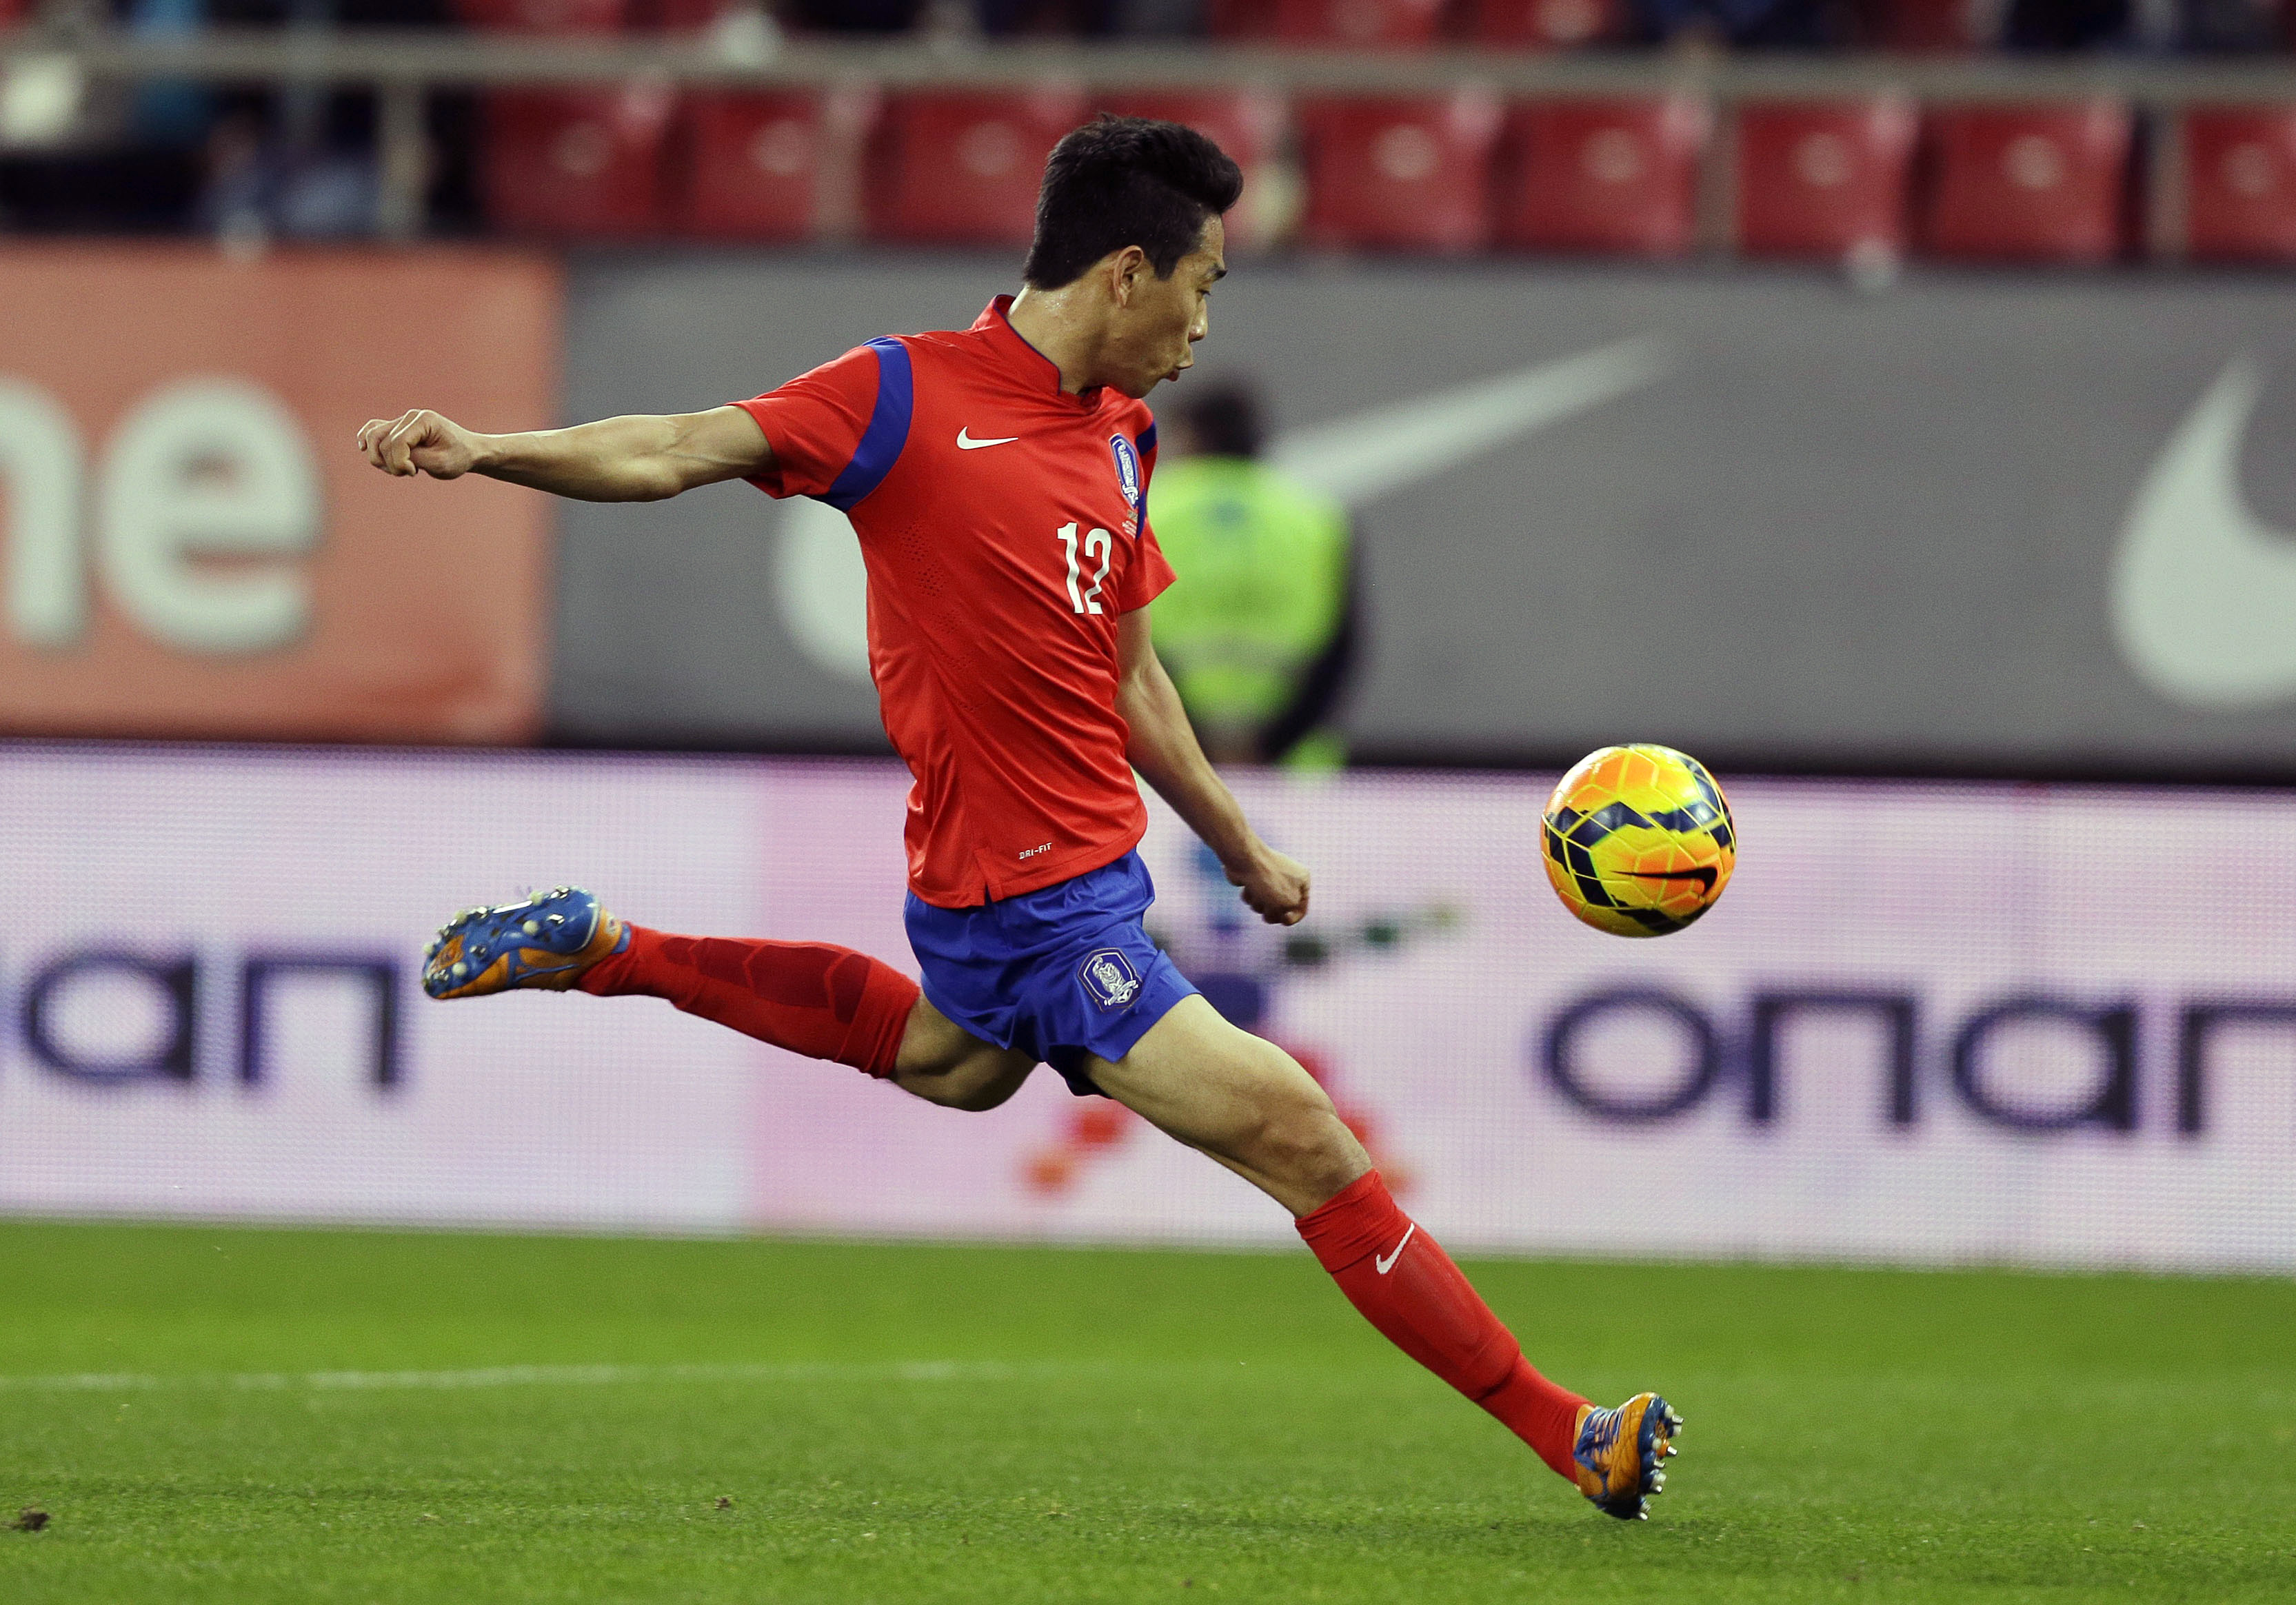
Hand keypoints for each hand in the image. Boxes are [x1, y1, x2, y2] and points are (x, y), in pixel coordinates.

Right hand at [358, 409, 483, 479]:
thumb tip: (389, 455)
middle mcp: (410, 416)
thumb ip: (414, 459)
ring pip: (374, 437)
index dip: (400, 462)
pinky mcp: (397, 428)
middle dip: (390, 463)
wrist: (468, 451)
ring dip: (381, 459)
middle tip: (410, 472)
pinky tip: (362, 448)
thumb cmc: (458, 457)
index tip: (415, 473)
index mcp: (424, 420)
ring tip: (402, 468)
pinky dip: (367, 439)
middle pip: (382, 441)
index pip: (397, 441)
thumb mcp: (440, 463)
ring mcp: (402, 421)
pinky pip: (374, 429)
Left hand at [1228, 845, 1310, 926]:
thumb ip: (1292, 915)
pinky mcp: (1253, 881)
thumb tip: (1283, 918)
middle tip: (1268, 903)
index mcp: (1302, 881)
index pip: (1301, 908)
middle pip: (1281, 911)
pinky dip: (1249, 896)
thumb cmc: (1269, 881)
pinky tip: (1247, 887)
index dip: (1293, 918)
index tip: (1284, 919)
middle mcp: (1287, 880)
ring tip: (1256, 892)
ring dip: (1259, 904)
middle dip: (1272, 911)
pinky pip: (1253, 898)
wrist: (1245, 860)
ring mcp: (1270, 880)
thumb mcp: (1288, 903)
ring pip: (1265, 906)